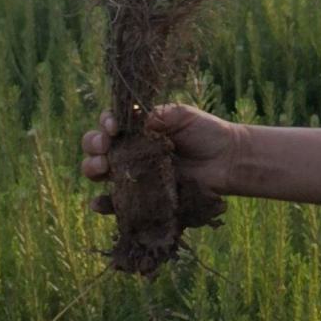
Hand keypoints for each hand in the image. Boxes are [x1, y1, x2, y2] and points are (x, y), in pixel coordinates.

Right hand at [81, 103, 238, 213]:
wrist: (227, 161)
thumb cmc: (206, 133)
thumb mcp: (181, 115)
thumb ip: (158, 115)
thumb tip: (134, 118)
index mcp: (138, 128)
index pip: (111, 123)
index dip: (106, 123)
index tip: (114, 127)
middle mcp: (131, 150)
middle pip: (98, 147)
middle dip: (93, 145)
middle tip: (104, 148)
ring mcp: (135, 175)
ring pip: (100, 173)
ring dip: (92, 169)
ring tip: (102, 169)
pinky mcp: (143, 198)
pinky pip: (117, 204)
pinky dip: (103, 205)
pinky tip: (99, 203)